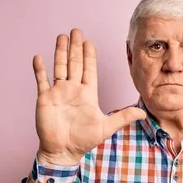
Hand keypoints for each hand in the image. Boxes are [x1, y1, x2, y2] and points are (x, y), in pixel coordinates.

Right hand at [33, 28, 146, 164]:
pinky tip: (38, 57)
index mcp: (87, 94)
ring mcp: (58, 93)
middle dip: (75, 47)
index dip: (89, 56)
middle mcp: (72, 90)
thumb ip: (124, 117)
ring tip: (61, 37)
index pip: (89, 70)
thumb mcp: (106, 127)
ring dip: (60, 52)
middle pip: (74, 64)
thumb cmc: (84, 140)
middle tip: (76, 31)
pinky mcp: (45, 99)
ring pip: (59, 67)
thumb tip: (144, 113)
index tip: (89, 42)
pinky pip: (41, 81)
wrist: (64, 151)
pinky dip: (40, 69)